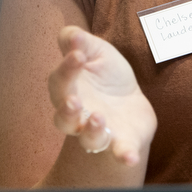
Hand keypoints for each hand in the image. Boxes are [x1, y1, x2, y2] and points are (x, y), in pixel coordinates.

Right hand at [48, 26, 155, 166]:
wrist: (130, 102)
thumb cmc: (106, 75)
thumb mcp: (96, 51)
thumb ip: (81, 42)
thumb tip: (70, 34)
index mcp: (69, 90)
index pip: (61, 81)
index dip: (66, 69)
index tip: (77, 55)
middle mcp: (78, 116)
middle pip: (64, 118)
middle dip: (67, 111)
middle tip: (74, 102)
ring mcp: (99, 132)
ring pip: (88, 138)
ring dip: (91, 131)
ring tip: (99, 118)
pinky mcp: (121, 143)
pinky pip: (119, 153)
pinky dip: (123, 155)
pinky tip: (130, 158)